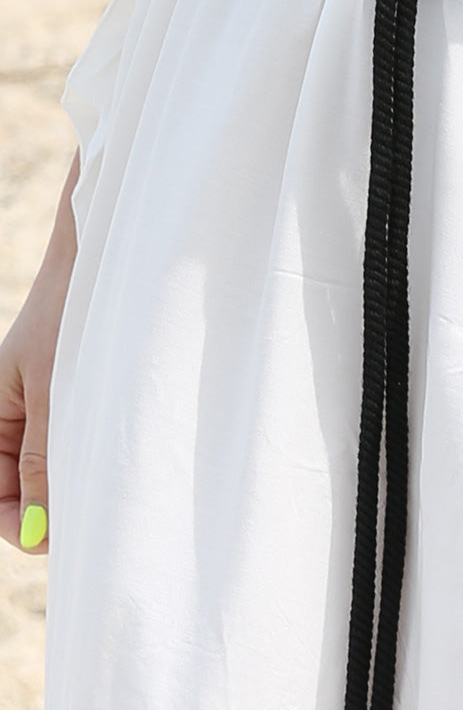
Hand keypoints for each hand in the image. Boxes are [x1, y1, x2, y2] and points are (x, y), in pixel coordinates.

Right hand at [0, 153, 77, 553]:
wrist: (104, 260)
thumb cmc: (69, 317)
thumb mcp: (53, 393)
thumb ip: (43, 460)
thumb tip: (36, 532)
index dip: (16, 523)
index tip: (52, 538)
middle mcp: (12, 415)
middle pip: (21, 487)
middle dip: (48, 509)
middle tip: (90, 521)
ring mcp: (43, 406)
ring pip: (52, 468)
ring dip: (72, 483)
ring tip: (107, 486)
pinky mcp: (72, 396)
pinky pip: (72, 442)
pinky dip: (87, 457)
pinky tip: (115, 458)